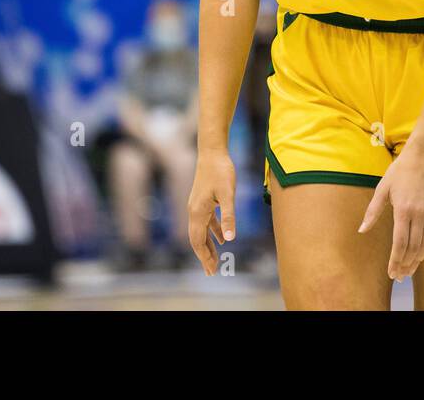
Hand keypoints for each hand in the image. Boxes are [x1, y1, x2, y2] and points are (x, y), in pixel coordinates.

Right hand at [187, 148, 236, 275]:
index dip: (204, 256)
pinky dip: (212, 232)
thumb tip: (229, 239)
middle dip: (204, 256)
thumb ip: (228, 216)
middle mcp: (194, 211)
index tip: (211, 270)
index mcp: (198, 212)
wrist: (212, 151)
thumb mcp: (228, 194)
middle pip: (197, 239)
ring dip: (208, 246)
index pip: (197, 241)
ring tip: (215, 260)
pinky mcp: (203, 200)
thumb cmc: (221, 171)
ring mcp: (197, 205)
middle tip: (212, 272)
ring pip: (201, 231)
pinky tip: (221, 238)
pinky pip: (206, 221)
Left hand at [357, 147, 423, 281]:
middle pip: (413, 248)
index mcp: (403, 210)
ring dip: (417, 260)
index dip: (395, 261)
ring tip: (409, 270)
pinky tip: (422, 255)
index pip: (400, 243)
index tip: (391, 273)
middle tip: (399, 277)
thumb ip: (373, 212)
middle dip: (405, 265)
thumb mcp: (382, 189)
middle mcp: (419, 214)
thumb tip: (361, 230)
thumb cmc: (400, 171)